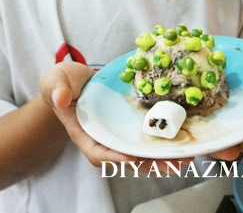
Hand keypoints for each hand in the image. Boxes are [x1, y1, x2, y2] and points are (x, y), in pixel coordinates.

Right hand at [40, 62, 188, 171]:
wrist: (74, 80)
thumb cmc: (62, 83)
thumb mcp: (56, 81)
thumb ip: (57, 89)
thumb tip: (60, 98)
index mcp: (84, 133)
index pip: (98, 152)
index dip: (114, 157)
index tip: (131, 157)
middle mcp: (104, 139)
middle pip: (126, 158)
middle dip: (150, 163)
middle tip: (173, 162)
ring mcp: (119, 134)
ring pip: (142, 152)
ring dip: (163, 156)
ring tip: (186, 156)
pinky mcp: (130, 125)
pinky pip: (148, 136)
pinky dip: (164, 140)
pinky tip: (184, 138)